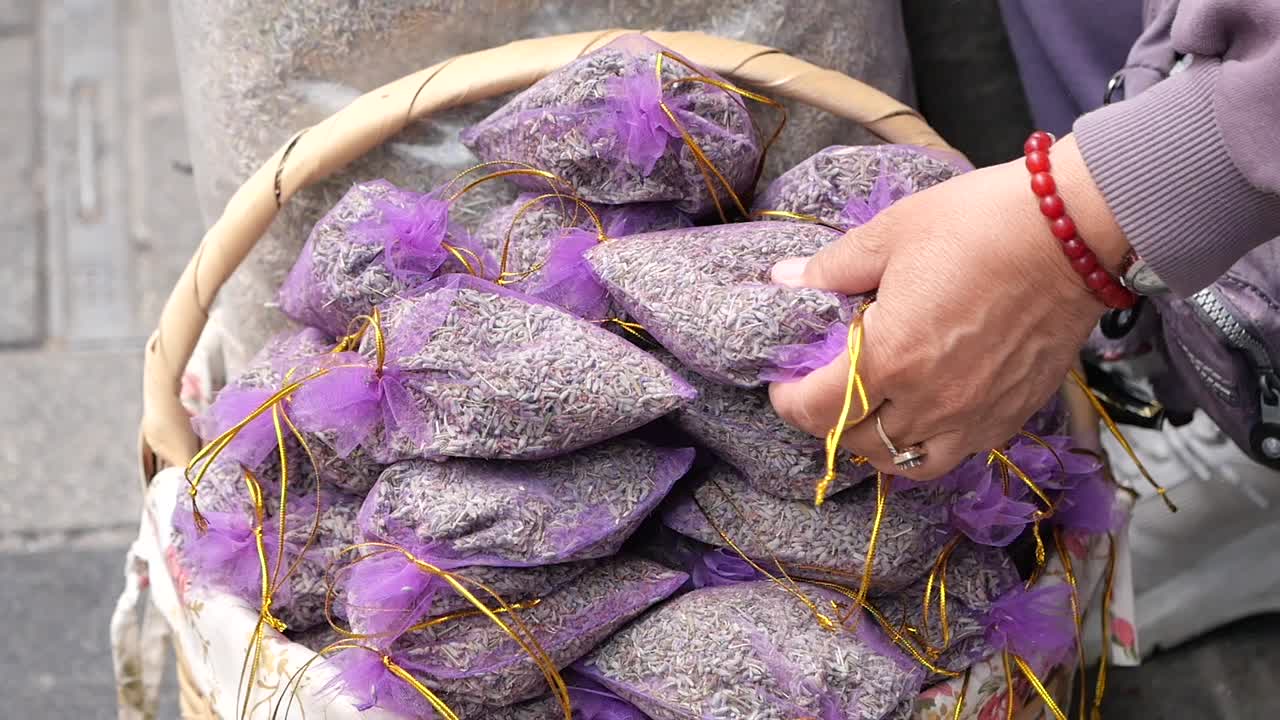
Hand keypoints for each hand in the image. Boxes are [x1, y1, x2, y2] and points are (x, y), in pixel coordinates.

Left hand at [768, 135, 1124, 480]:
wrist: (1074, 233)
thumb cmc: (979, 224)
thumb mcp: (891, 234)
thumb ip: (833, 268)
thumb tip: (785, 280)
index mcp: (892, 358)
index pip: (817, 410)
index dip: (788, 400)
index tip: (784, 382)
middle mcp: (931, 402)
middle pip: (856, 442)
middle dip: (826, 421)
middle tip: (822, 390)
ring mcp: (974, 416)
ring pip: (906, 463)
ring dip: (875, 444)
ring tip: (869, 411)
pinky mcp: (1011, 415)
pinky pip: (956, 455)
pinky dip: (927, 446)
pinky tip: (922, 414)